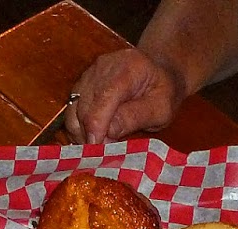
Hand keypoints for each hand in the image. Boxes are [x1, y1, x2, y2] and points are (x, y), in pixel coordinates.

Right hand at [65, 49, 186, 143]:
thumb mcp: (161, 109)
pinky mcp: (82, 82)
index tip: (98, 150)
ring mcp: (90, 73)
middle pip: (84, 105)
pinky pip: (72, 108)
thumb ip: (135, 117)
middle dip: (89, 134)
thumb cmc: (165, 92)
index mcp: (128, 68)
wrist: (159, 71)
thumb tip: (109, 132)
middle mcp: (103, 66)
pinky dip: (79, 126)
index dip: (96, 127)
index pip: (103, 98)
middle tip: (104, 153)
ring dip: (81, 132)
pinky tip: (95, 135)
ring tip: (100, 145)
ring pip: (73, 108)